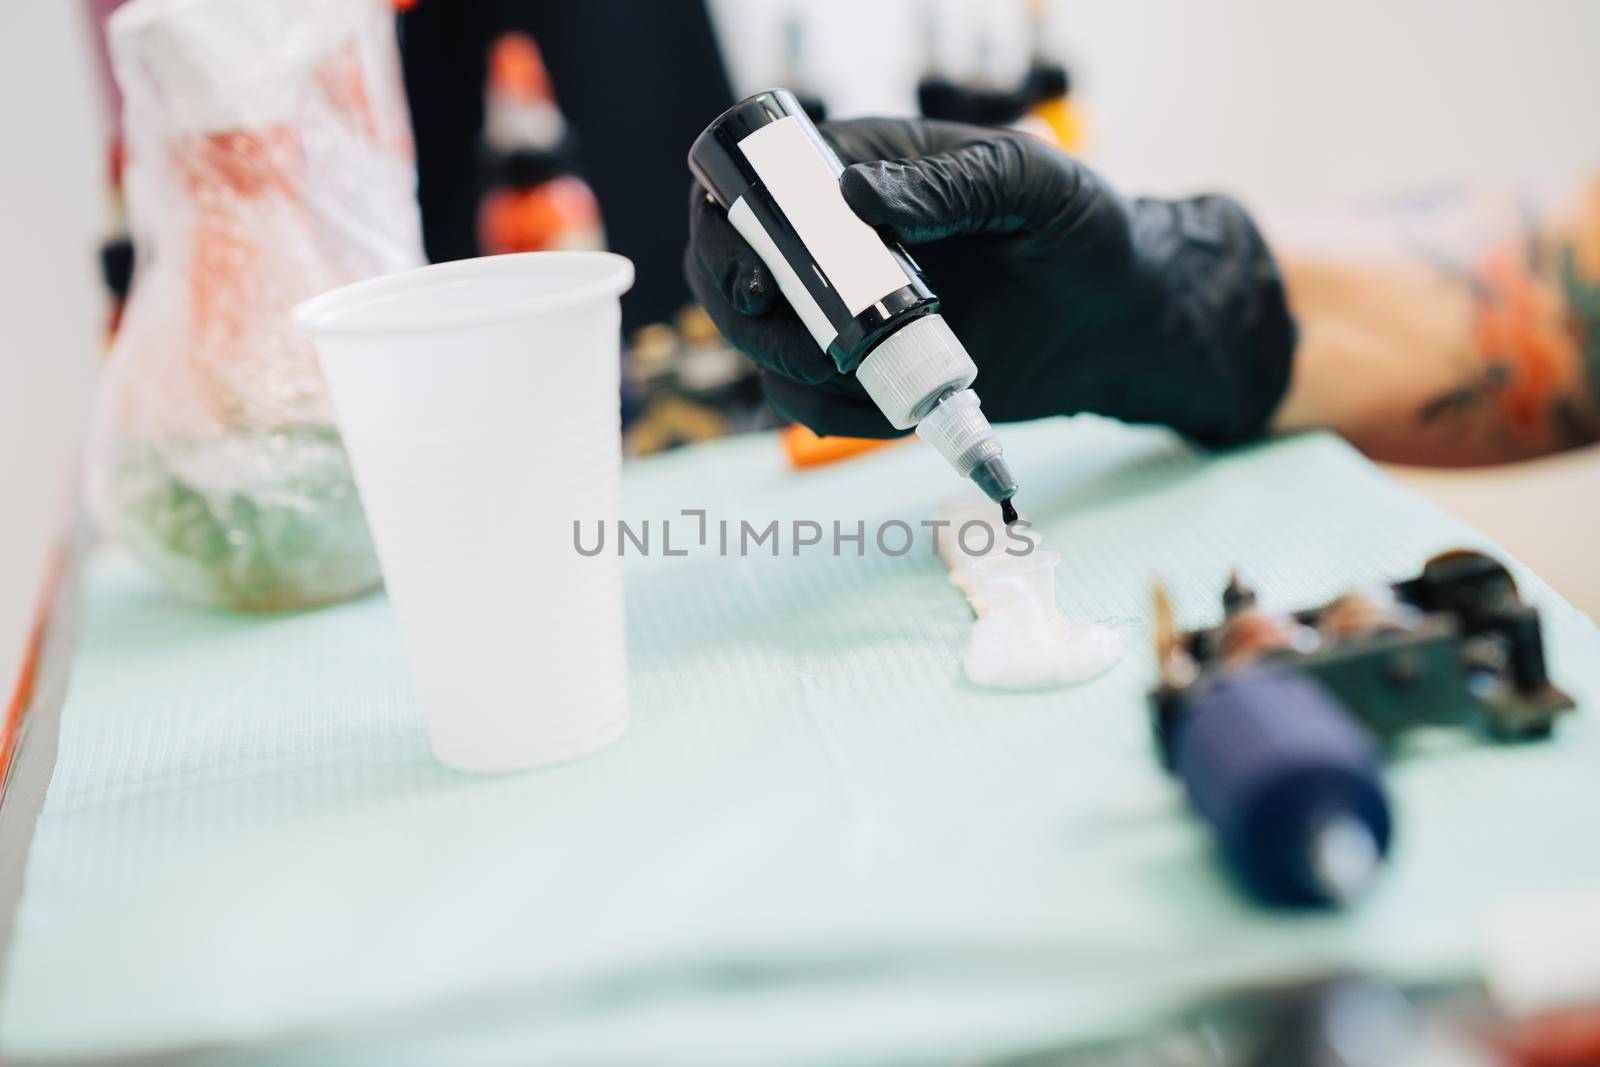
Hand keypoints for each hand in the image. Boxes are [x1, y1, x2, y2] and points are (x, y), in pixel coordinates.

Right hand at [684, 117, 1294, 444]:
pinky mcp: (871, 378)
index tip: (757, 270)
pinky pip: (817, 408)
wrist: (1125, 318)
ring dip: (790, 370)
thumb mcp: (1030, 183)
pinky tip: (895, 407)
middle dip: (743, 312)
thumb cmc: (1083, 228)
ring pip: (765, 351)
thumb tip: (858, 196)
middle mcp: (835, 247)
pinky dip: (837, 417)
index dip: (728, 227)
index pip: (756, 189)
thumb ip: (950, 183)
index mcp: (859, 173)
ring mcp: (848, 317)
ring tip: (857, 370)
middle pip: (733, 277)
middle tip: (798, 335)